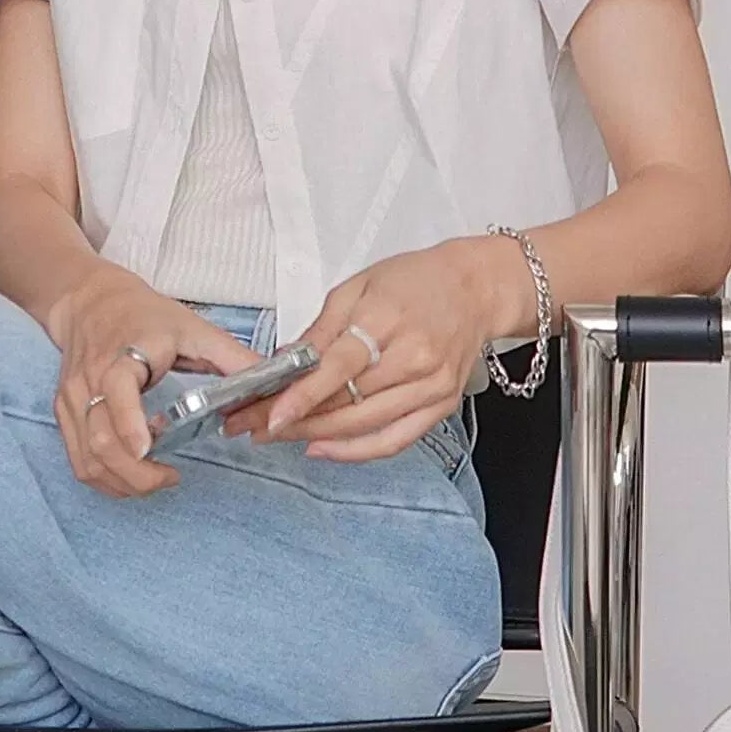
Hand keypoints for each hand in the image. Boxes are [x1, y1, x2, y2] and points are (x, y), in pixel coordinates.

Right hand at [45, 264, 264, 498]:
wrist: (89, 300)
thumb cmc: (143, 314)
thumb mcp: (192, 327)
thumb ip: (232, 358)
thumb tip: (274, 384)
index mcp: (123, 354)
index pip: (117, 388)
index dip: (129, 423)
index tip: (148, 450)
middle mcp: (90, 379)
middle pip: (100, 439)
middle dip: (136, 474)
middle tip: (169, 478)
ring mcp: (72, 399)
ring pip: (86, 458)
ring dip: (120, 482)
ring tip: (154, 480)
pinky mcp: (64, 413)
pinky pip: (78, 460)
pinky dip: (104, 478)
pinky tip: (130, 476)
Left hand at [219, 240, 498, 461]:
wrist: (476, 288)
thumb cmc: (415, 280)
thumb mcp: (358, 286)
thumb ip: (321, 328)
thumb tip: (283, 361)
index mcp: (387, 320)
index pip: (338, 367)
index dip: (302, 395)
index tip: (268, 413)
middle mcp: (413, 359)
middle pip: (348, 403)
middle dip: (296, 421)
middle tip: (254, 427)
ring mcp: (431, 387)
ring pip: (366, 426)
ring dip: (318, 437)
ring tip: (280, 437)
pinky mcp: (442, 406)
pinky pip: (395, 440)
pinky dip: (357, 451)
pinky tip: (324, 449)